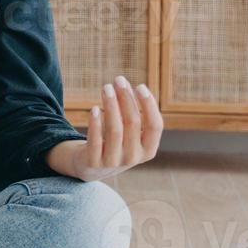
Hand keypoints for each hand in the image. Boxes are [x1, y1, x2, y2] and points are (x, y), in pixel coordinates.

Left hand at [46, 75, 163, 181]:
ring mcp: (113, 162)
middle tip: (119, 80)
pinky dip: (95, 123)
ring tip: (106, 87)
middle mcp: (133, 158)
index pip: (156, 126)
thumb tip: (126, 86)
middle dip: (126, 98)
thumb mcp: (130, 134)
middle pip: (133, 123)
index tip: (140, 86)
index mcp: (148, 151)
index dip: (149, 105)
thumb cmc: (115, 143)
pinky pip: (95, 140)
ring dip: (111, 105)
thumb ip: (132, 114)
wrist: (92, 167)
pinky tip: (94, 108)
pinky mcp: (93, 163)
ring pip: (114, 130)